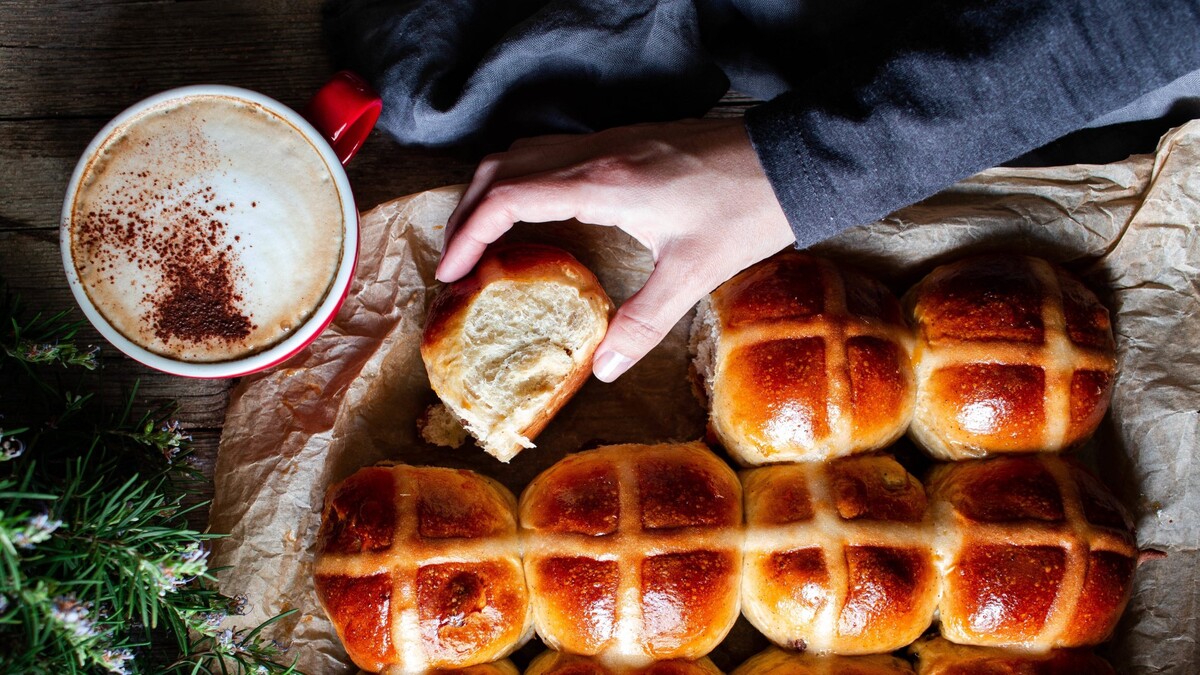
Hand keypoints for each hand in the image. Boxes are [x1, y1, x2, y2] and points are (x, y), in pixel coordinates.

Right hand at [437, 117, 794, 381]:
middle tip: (456, 259)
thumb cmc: (745, 211)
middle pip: (501, 167)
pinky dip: (524, 178)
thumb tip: (601, 369)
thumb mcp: (693, 274)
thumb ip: (643, 324)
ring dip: (493, 189)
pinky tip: (536, 214)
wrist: (789, 161)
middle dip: (467, 211)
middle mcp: (595, 154)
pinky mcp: (625, 141)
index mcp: (601, 184)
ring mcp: (609, 141)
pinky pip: (552, 151)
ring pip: (524, 151)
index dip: (468, 235)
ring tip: (484, 237)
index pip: (507, 198)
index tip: (450, 274)